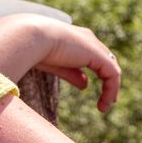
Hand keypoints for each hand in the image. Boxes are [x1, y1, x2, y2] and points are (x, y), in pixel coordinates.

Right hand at [0, 16, 121, 113]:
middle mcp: (87, 39)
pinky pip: (112, 75)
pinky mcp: (97, 55)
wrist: (29, 37)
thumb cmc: (32, 49)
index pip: (92, 53)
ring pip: (110, 69)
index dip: (95, 69)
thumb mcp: (56, 64)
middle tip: (107, 99)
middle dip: (108, 79)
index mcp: (74, 38)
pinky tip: (105, 103)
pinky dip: (111, 90)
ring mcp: (93, 46)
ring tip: (105, 106)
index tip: (88, 87)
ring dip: (111, 89)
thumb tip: (86, 85)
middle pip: (105, 59)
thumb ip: (72, 73)